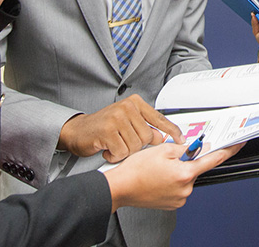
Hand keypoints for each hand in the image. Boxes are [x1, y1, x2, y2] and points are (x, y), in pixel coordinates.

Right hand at [58, 94, 182, 161]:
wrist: (77, 131)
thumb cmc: (103, 128)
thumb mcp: (127, 123)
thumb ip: (144, 127)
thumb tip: (162, 137)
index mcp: (135, 103)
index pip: (159, 118)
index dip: (172, 130)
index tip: (182, 140)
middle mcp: (127, 107)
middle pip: (147, 136)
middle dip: (137, 146)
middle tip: (123, 143)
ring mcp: (117, 117)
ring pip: (136, 146)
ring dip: (125, 152)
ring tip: (114, 145)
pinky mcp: (107, 131)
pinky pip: (122, 152)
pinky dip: (115, 156)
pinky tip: (107, 149)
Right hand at [104, 142, 243, 210]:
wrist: (120, 187)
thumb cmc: (136, 170)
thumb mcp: (163, 149)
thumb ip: (185, 148)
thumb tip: (198, 147)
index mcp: (185, 173)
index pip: (214, 159)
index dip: (228, 150)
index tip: (238, 145)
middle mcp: (185, 189)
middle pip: (196, 169)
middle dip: (188, 160)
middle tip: (170, 157)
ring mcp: (179, 198)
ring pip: (187, 178)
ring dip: (179, 171)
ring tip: (160, 168)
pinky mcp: (173, 203)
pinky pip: (180, 187)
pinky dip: (174, 180)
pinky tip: (160, 177)